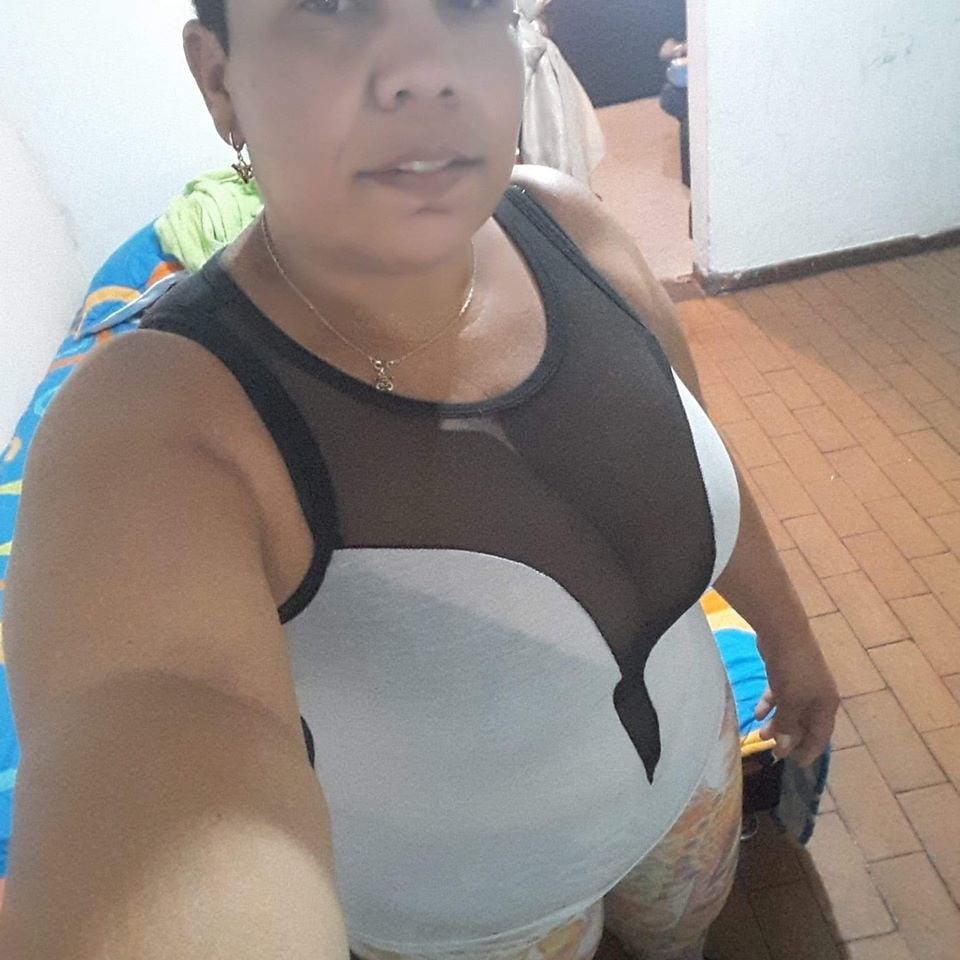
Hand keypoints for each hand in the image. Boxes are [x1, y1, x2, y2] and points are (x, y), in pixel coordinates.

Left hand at [755, 636, 839, 766]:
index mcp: (827, 704)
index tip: (797, 765)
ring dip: (777, 723)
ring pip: (790, 710)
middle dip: (789, 738)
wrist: (783, 631)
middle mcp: (818, 696)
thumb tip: (785, 748)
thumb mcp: (791, 701)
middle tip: (772, 751)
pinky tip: (756, 713)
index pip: (821, 735)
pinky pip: (779, 696)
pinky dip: (769, 705)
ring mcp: (802, 683)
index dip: (810, 750)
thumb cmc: (793, 669)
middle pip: (805, 724)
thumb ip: (787, 725)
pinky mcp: (786, 673)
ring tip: (760, 734)